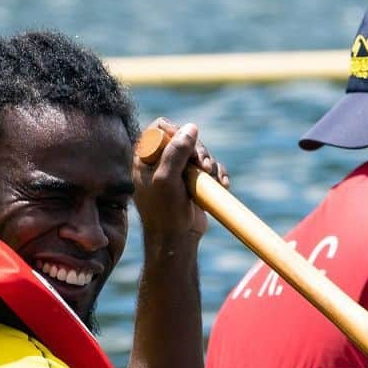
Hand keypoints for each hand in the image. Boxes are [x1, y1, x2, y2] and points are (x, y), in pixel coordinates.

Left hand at [132, 118, 228, 241]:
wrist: (176, 239)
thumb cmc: (165, 212)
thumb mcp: (166, 179)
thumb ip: (175, 152)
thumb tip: (190, 128)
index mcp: (145, 158)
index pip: (160, 128)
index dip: (176, 132)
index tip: (186, 148)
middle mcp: (160, 162)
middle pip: (185, 138)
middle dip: (198, 150)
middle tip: (203, 166)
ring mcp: (178, 173)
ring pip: (200, 153)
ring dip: (210, 163)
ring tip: (211, 177)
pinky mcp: (194, 183)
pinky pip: (210, 168)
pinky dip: (218, 174)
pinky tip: (222, 184)